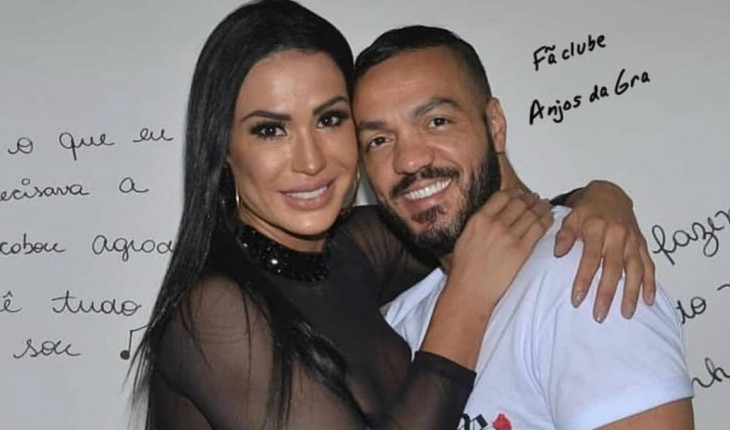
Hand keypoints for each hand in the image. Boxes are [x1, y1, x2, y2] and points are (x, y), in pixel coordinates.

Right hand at [421, 190, 552, 367]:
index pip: (501, 196)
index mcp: (478, 219)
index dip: (514, 193)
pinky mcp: (521, 250)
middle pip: (519, 202)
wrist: (470, 291)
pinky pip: (538, 229)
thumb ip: (478, 225)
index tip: (520, 194)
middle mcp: (494, 224)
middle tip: (536, 199)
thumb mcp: (464, 239)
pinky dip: (546, 221)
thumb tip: (488, 217)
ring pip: (531, 214)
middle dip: (530, 199)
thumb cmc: (464, 270)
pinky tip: (550, 219)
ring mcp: (509, 236)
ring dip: (540, 207)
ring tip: (545, 206)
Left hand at [554, 180, 655, 321]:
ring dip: (631, 293)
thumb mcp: (570, 218)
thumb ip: (564, 236)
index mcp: (598, 229)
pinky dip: (650, 284)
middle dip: (607, 293)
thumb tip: (557, 254)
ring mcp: (633, 241)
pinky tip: (648, 301)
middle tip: (600, 315)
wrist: (610, 196)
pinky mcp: (642, 245)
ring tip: (626, 314)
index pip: (591, 258)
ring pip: (635, 270)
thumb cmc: (587, 211)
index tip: (578, 299)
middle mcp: (618, 236)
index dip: (584, 279)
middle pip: (614, 269)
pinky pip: (649, 266)